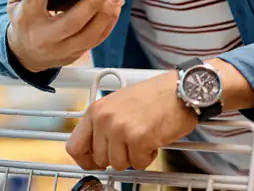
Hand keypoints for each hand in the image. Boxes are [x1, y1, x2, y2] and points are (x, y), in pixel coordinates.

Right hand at [6, 0, 123, 73]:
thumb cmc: (25, 21)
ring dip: (106, 14)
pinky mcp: (75, 54)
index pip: (34, 0)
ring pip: (89, 35)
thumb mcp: (15, 3)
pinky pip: (96, 40)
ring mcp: (61, 49)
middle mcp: (44, 37)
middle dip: (92, 2)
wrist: (26, 55)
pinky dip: (109, 22)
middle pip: (71, 22)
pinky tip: (115, 6)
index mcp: (26, 19)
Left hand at [66, 72, 196, 170]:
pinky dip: (148, 156)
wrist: (180, 89)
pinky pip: (139, 163)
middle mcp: (104, 119)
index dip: (85, 160)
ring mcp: (120, 129)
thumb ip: (102, 126)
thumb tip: (95, 151)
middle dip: (117, 157)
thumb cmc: (153, 96)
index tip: (95, 162)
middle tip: (130, 144)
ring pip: (119, 164)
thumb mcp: (117, 105)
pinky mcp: (138, 139)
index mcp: (96, 110)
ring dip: (134, 157)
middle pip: (99, 159)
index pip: (74, 146)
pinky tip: (153, 139)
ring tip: (143, 138)